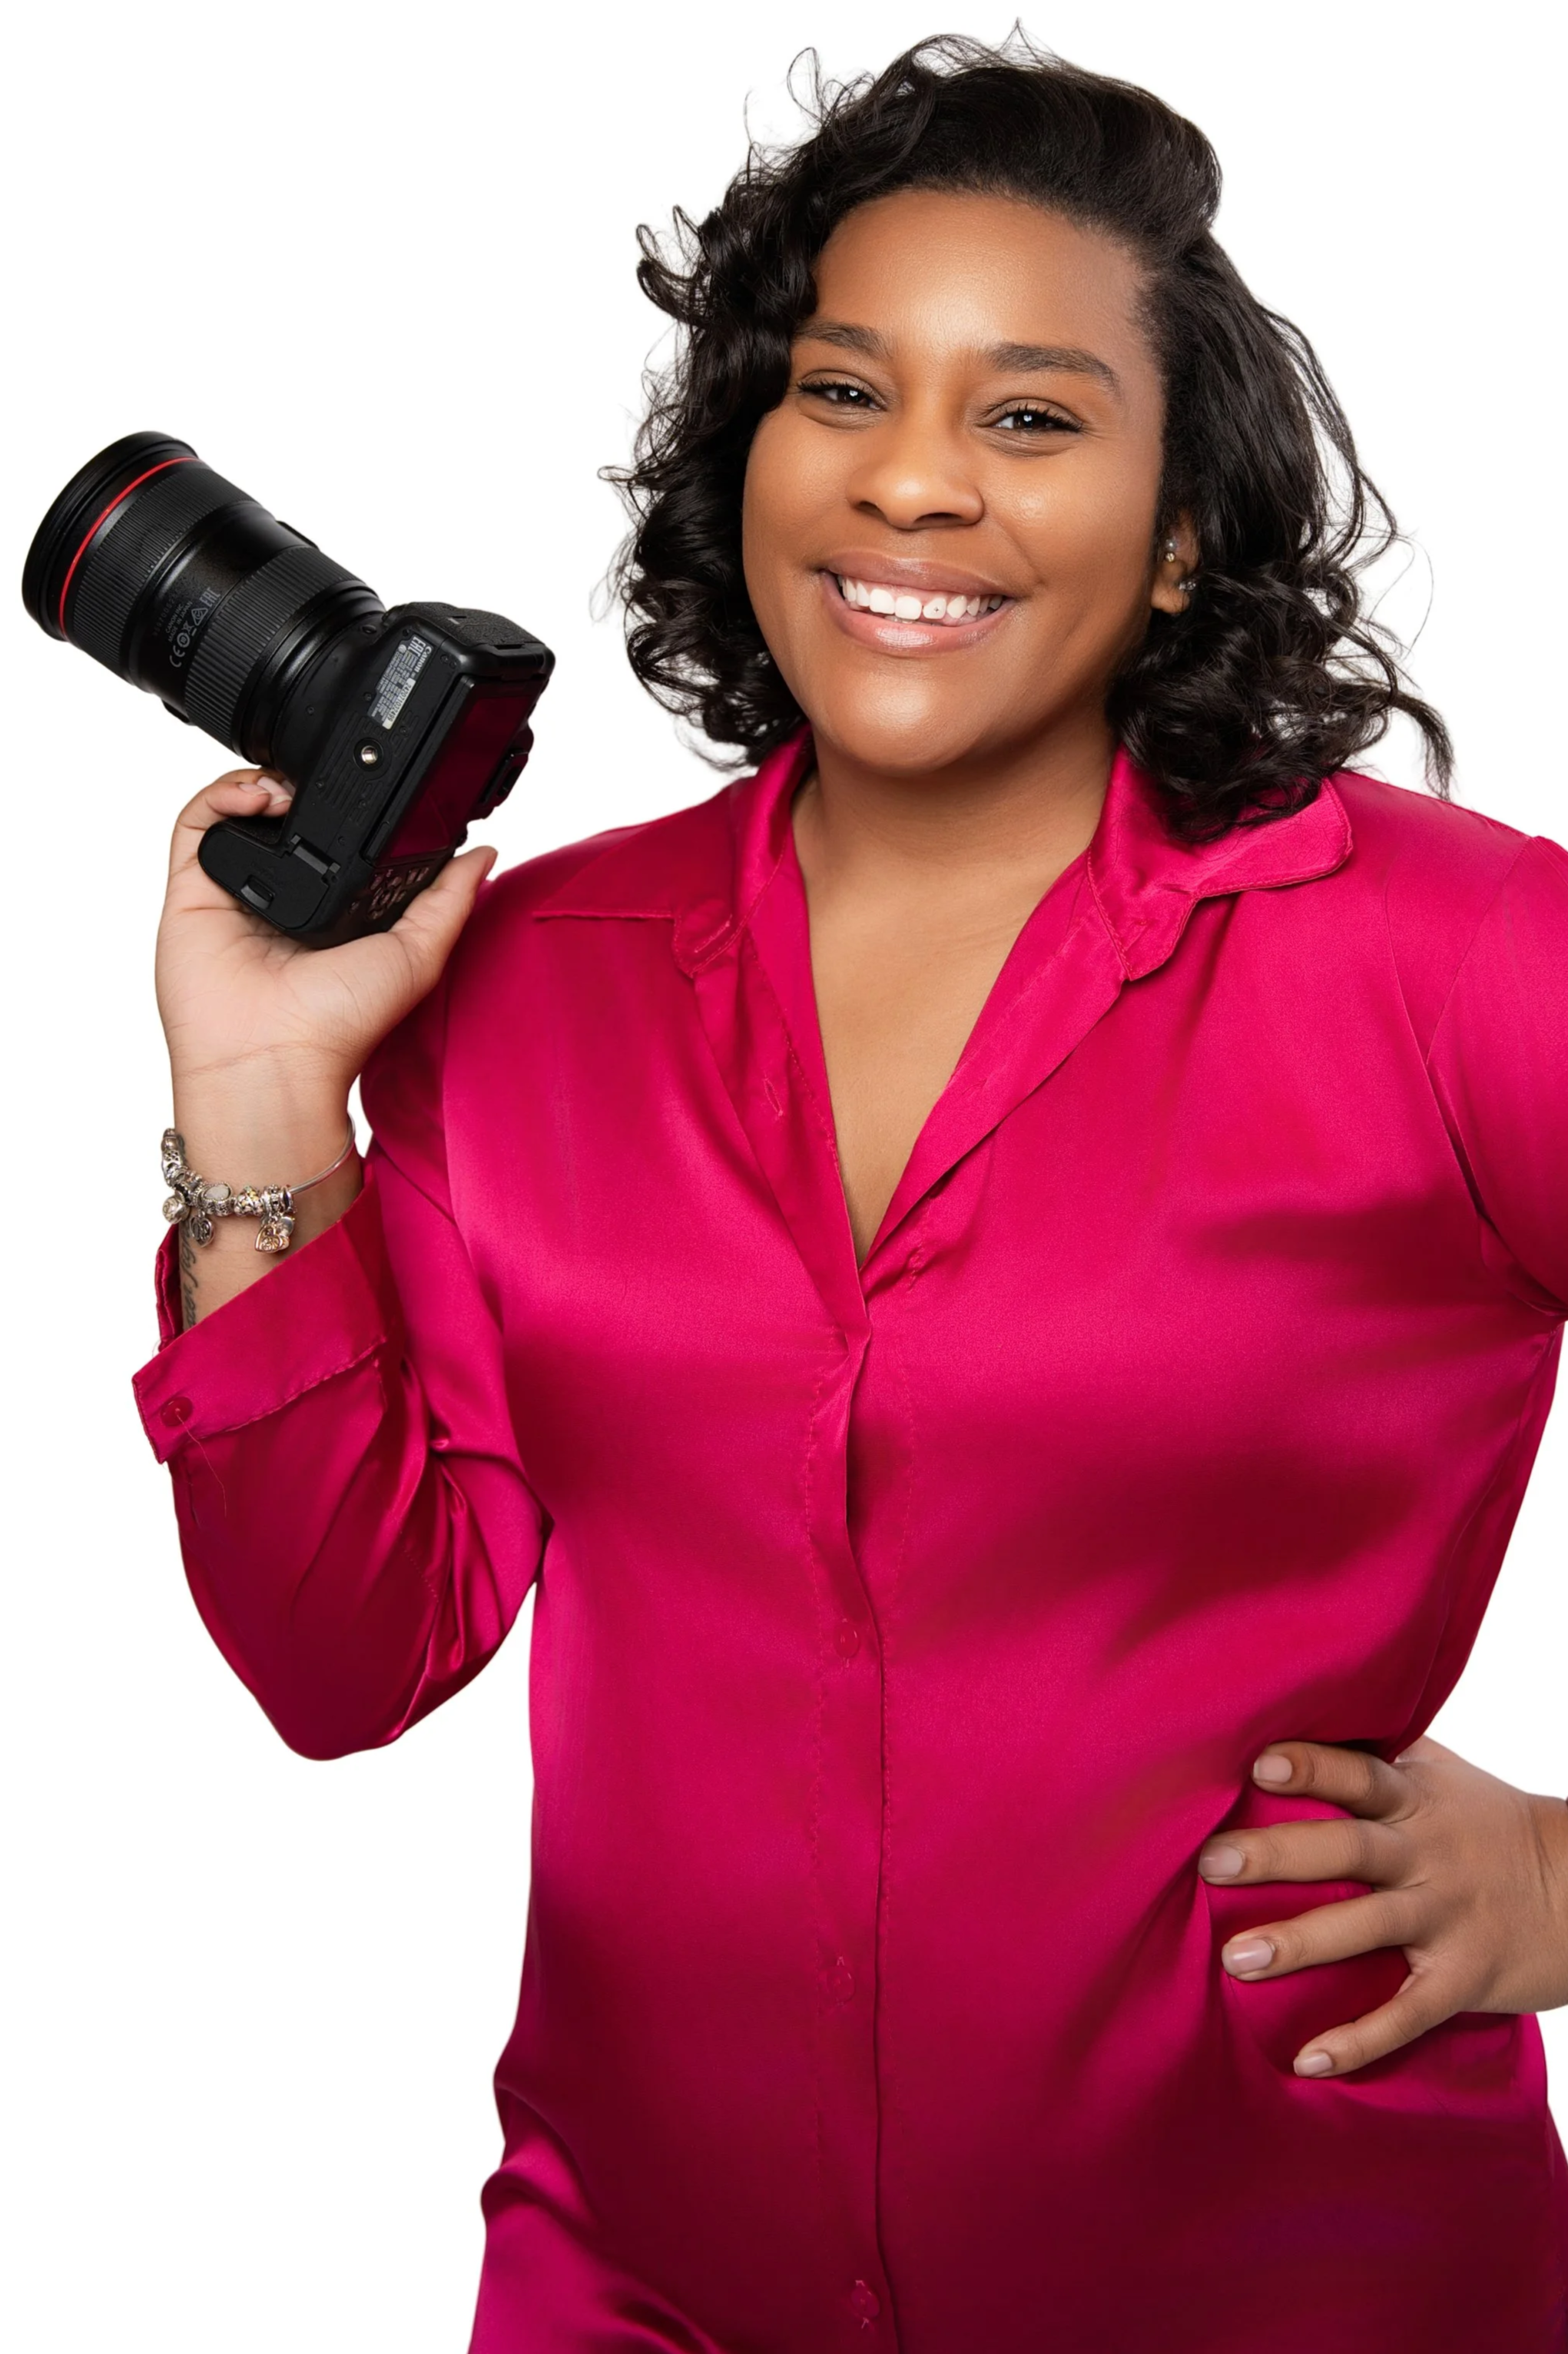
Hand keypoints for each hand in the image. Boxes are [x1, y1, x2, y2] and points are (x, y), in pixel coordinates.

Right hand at [156, 767, 496, 1106]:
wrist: (274, 1058)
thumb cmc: (340, 1027)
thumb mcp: (416, 956)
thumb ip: (449, 903)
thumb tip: (483, 855)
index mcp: (330, 913)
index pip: (333, 841)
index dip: (346, 810)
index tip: (368, 789)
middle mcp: (280, 900)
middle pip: (282, 819)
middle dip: (300, 787)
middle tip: (320, 780)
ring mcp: (233, 894)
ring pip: (237, 813)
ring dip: (263, 783)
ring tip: (289, 786)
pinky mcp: (192, 891)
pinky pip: (196, 825)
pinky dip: (221, 795)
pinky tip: (258, 796)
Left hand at [1197, 1736, 1567, 2077]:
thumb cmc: (1484, 1823)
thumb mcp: (1438, 1777)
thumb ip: (1371, 1754)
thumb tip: (1280, 1722)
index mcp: (1415, 1798)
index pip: (1358, 1774)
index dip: (1311, 1767)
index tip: (1257, 1764)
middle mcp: (1427, 1852)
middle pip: (1348, 1847)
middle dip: (1280, 1854)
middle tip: (1212, 1862)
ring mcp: (1445, 1915)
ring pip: (1366, 1927)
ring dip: (1300, 1944)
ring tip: (1234, 1959)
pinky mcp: (1463, 1977)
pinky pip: (1408, 2012)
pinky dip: (1361, 2039)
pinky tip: (1309, 2060)